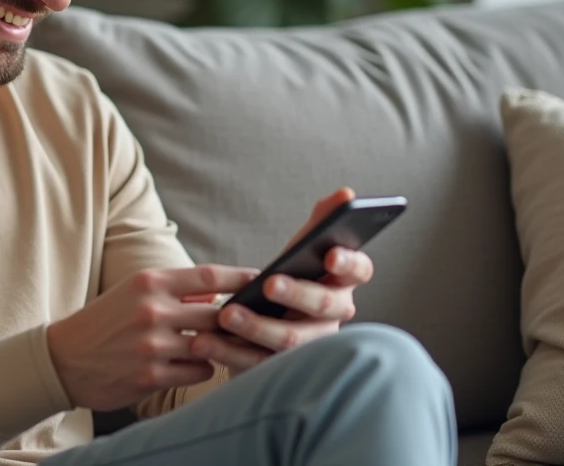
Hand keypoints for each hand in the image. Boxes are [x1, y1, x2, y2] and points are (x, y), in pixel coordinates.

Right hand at [46, 265, 258, 410]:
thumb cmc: (105, 321)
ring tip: (226, 346)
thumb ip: (175, 290)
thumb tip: (216, 292)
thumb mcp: (133, 293)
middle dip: (240, 319)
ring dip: (221, 348)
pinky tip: (193, 366)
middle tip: (259, 321)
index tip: (263, 281)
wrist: (65, 358)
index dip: (241, 279)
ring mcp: (152, 345)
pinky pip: (199, 372)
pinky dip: (202, 369)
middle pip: (218, 313)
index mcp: (148, 282)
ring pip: (212, 346)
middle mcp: (152, 310)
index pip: (208, 276)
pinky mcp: (151, 376)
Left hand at [192, 187, 375, 376]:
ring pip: (289, 341)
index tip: (329, 253)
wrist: (260, 329)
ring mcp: (309, 348)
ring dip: (257, 327)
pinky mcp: (278, 369)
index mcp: (341, 285)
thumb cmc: (287, 280)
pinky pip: (256, 363)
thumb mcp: (300, 251)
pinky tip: (205, 342)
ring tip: (226, 314)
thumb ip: (320, 223)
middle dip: (297, 294)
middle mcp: (333, 319)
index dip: (347, 262)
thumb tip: (346, 193)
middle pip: (323, 307)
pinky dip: (230, 352)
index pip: (358, 271)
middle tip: (269, 283)